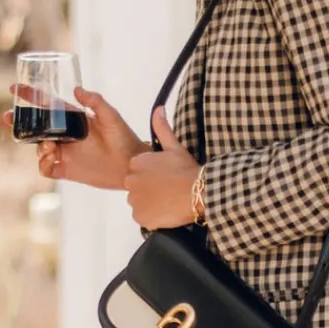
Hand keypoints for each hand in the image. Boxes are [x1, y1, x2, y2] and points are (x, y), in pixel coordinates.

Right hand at [5, 86, 143, 188]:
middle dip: (19, 123)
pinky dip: (43, 164)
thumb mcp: (111, 116)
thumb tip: (77, 89)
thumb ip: (96, 102)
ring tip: (49, 146)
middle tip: (9, 119)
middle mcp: (65, 135)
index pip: (46, 105)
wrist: (132, 166)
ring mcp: (65, 152)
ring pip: (38, 147)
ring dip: (37, 145)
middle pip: (35, 128)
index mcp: (72, 119)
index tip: (14, 89)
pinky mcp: (67, 170)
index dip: (30, 97)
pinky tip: (51, 159)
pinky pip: (46, 169)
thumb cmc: (124, 138)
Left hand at [123, 107, 199, 229]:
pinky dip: (152, 218)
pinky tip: (166, 212)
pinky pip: (143, 218)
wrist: (197, 192)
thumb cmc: (187, 170)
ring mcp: (134, 200)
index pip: (138, 172)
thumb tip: (158, 108)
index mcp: (136, 162)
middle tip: (167, 192)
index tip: (165, 179)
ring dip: (150, 204)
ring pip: (139, 203)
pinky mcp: (140, 217)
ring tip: (168, 203)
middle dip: (148, 190)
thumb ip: (162, 128)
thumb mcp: (175, 147)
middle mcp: (131, 180)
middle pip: (136, 188)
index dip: (152, 176)